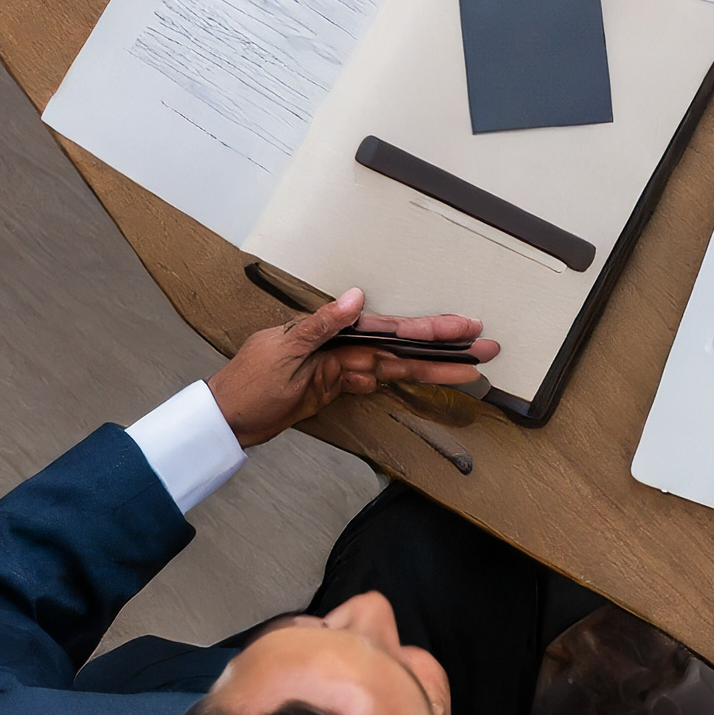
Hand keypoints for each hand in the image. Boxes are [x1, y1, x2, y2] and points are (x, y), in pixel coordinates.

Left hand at [206, 289, 497, 448]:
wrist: (227, 418)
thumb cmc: (248, 382)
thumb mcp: (283, 350)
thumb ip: (322, 324)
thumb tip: (356, 296)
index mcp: (335, 331)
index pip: (392, 329)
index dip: (429, 330)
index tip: (463, 328)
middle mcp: (346, 345)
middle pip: (405, 346)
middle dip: (446, 347)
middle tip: (486, 345)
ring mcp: (344, 366)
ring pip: (400, 366)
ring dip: (435, 367)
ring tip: (472, 369)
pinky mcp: (338, 385)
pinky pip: (380, 380)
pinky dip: (406, 380)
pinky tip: (434, 378)